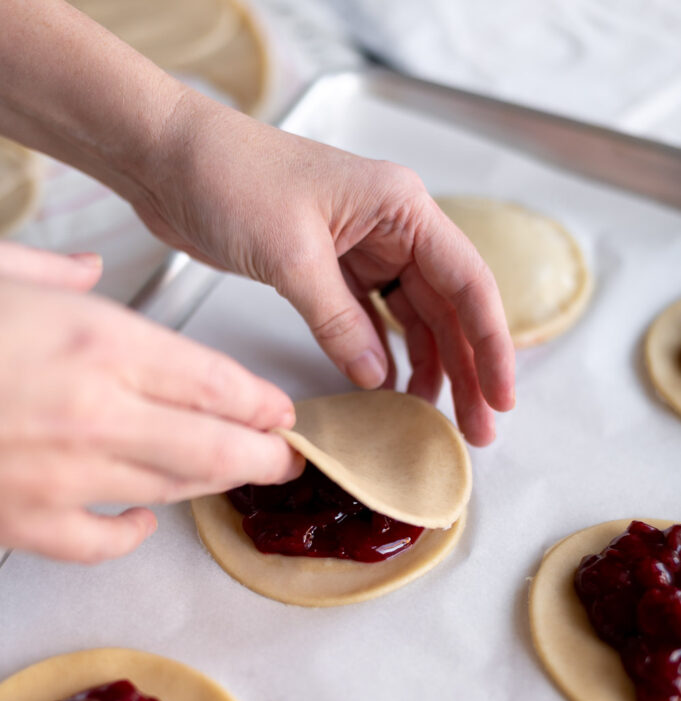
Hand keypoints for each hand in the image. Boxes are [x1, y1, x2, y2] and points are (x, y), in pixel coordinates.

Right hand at [0, 243, 301, 562]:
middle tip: (286, 458)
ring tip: (236, 475)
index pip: (217, 380)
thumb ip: (55, 271)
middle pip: (216, 444)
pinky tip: (142, 517)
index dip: (263, 403)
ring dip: (212, 484)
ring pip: (172, 489)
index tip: (282, 411)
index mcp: (98, 339)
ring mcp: (65, 475)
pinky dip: (132, 532)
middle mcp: (97, 412)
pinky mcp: (25, 520)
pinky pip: (104, 541)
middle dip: (263, 456)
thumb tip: (90, 270)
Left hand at [134, 94, 514, 444]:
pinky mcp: (328, 271)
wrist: (169, 161)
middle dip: (466, 370)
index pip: (468, 284)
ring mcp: (361, 251)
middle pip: (448, 310)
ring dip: (427, 370)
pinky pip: (369, 322)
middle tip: (477, 428)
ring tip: (434, 420)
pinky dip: (381, 357)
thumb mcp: (292, 256)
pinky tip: (388, 390)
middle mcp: (391, 229)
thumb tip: (378, 380)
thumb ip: (339, 322)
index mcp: (402, 208)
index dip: (492, 345)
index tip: (502, 396)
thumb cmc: (230, 178)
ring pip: (413, 321)